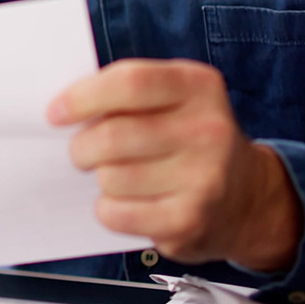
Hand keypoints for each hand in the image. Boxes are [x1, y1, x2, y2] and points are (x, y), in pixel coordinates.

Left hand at [46, 59, 301, 272]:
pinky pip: (118, 213)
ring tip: (115, 176)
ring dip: (100, 179)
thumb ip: (129, 95)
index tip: (55, 113)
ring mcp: (204, 177)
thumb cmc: (190, 140)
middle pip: (113, 135)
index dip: (83, 97)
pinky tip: (125, 202)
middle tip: (82, 152)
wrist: (249, 198)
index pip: (130, 83)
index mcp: (199, 86)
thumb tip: (63, 110)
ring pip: (111, 177)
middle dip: (82, 147)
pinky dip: (108, 209)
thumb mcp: (176, 100)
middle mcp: (208, 129)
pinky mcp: (191, 220)